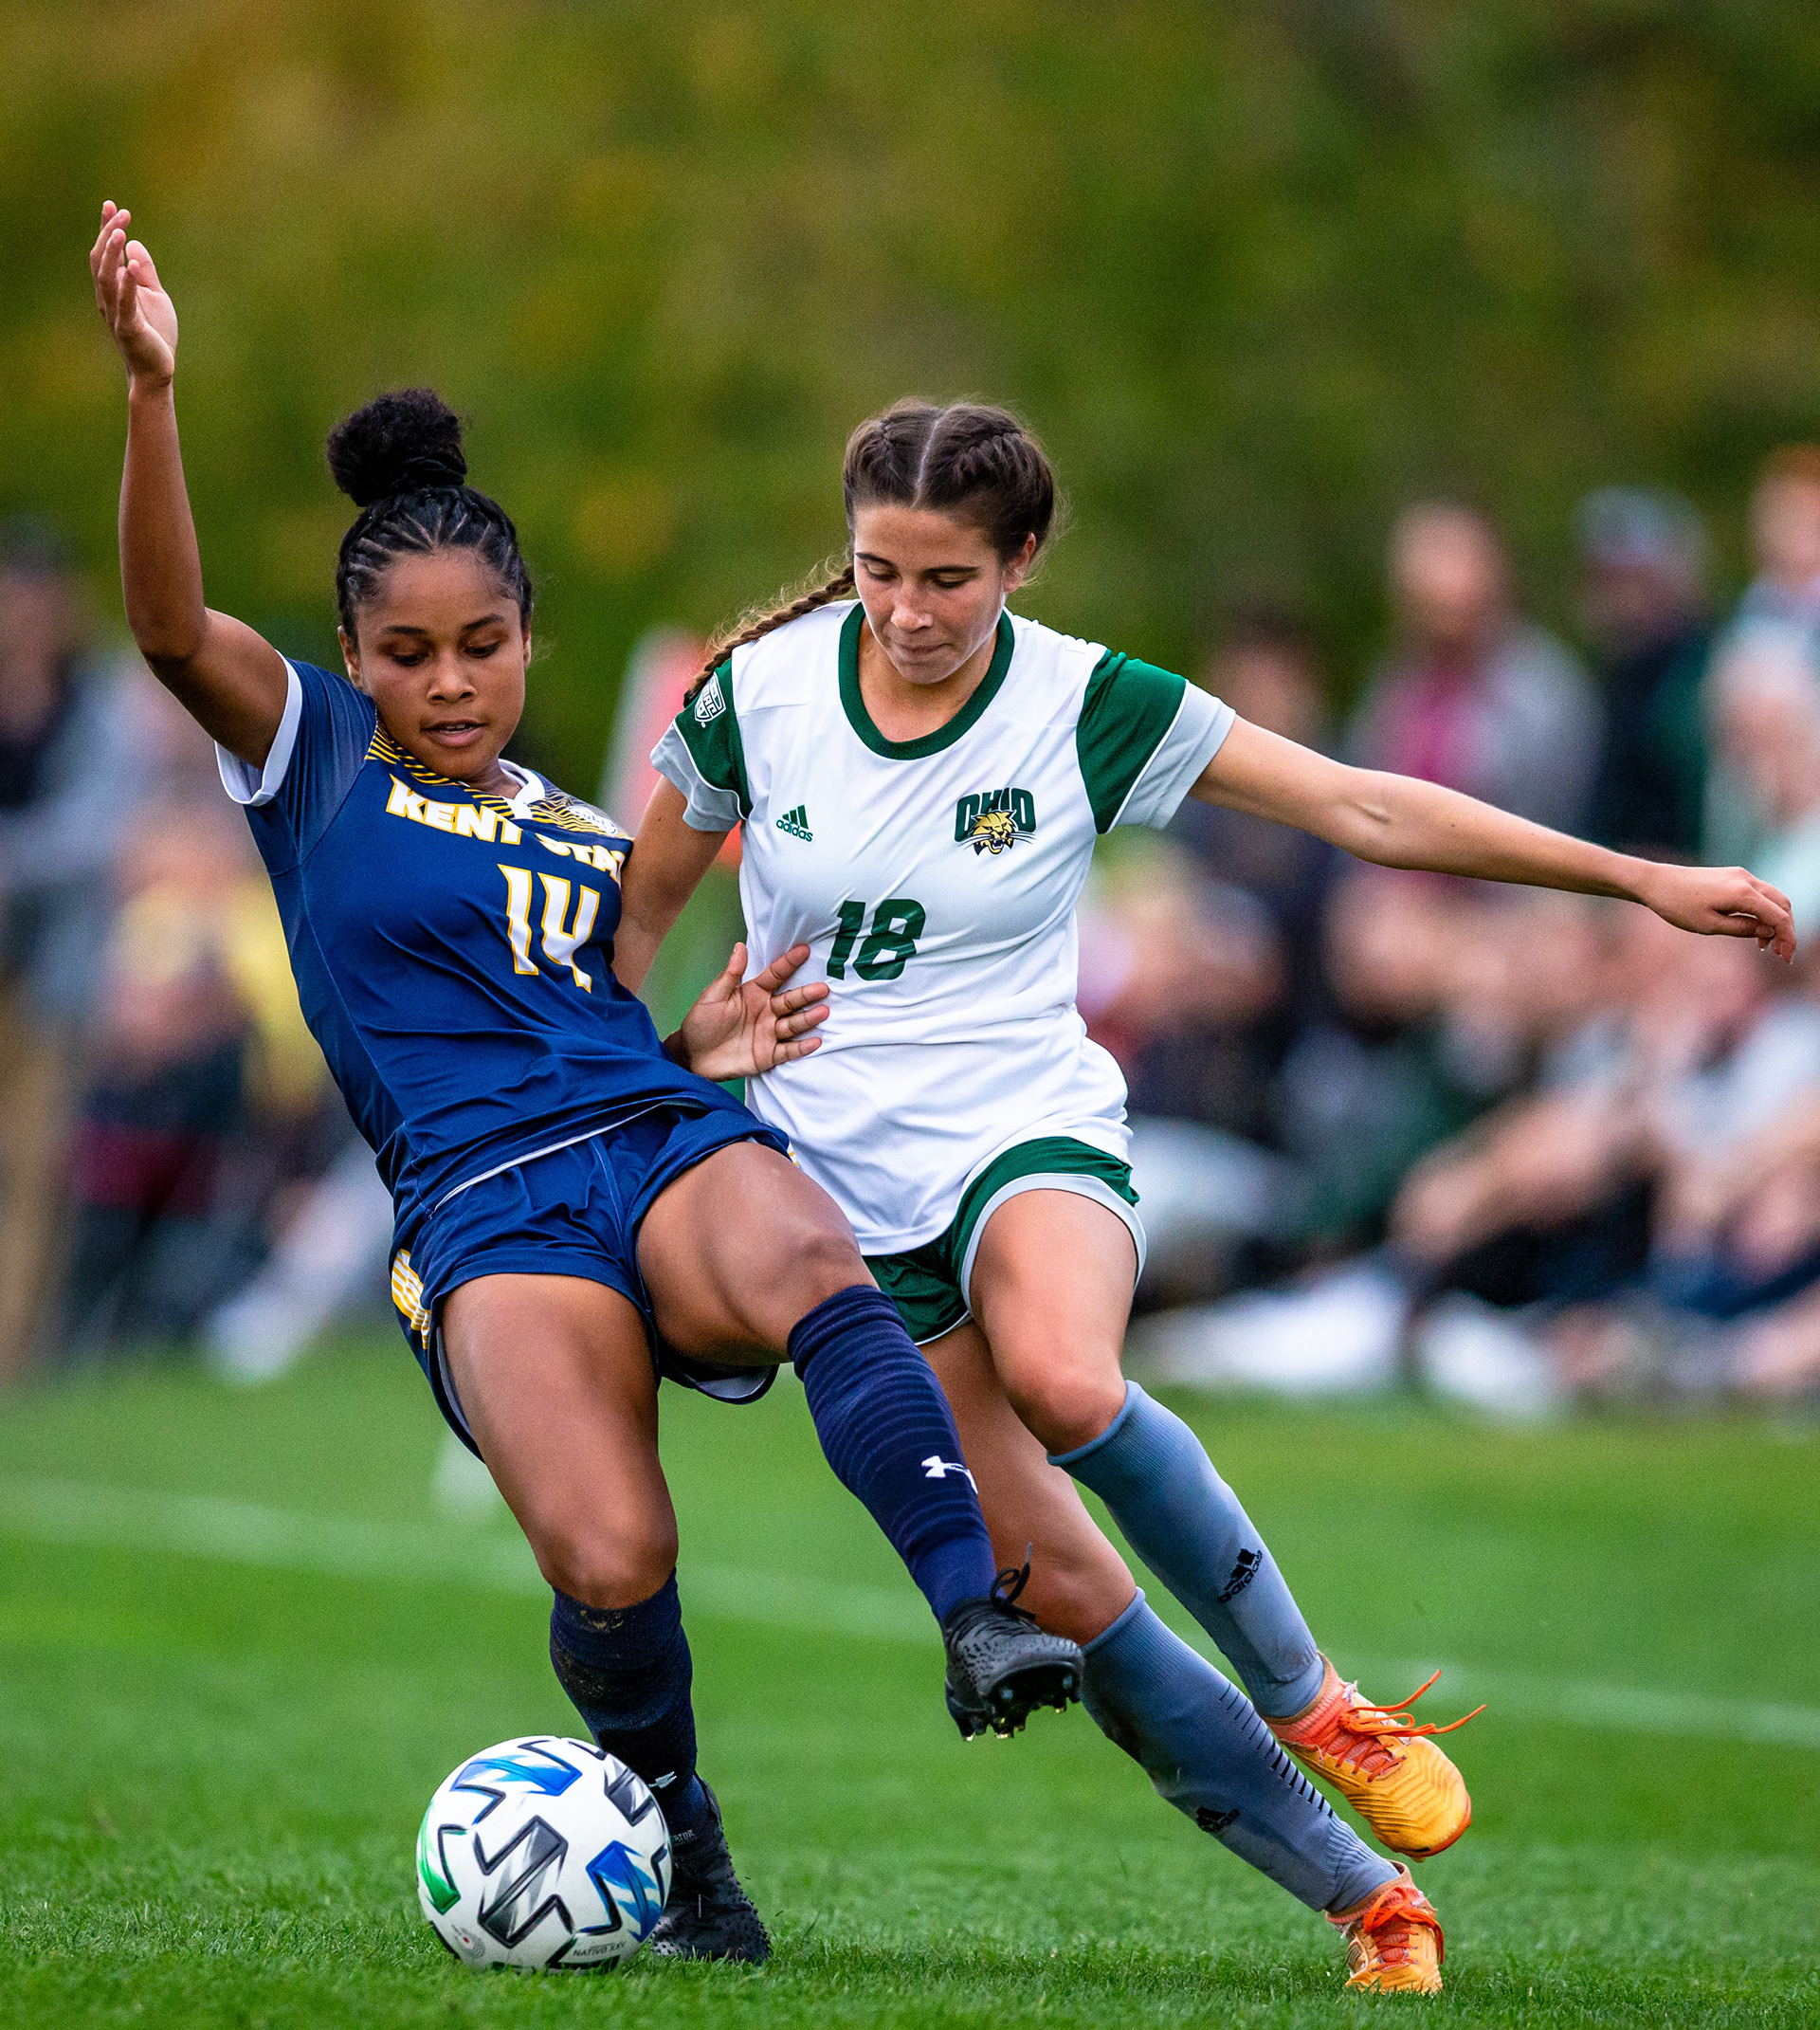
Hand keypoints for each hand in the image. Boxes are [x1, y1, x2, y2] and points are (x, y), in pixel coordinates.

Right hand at [90, 202, 177, 387]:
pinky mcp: (129, 328)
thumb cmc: (155, 333)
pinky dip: (128, 282)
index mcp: (113, 288)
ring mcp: (116, 313)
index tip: (112, 205)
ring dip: (112, 253)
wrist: (157, 370)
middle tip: (121, 212)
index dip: (107, 228)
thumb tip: (134, 244)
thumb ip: (145, 271)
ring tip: (121, 230)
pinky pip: (125, 302)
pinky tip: (132, 264)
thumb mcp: (155, 296)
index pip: (105, 253)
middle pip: (101, 260)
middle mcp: (108, 297)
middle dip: (109, 234)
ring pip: (106, 278)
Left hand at [669, 942, 827, 1082]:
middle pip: (790, 1000)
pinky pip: (788, 1050)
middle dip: (807, 994)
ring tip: (823, 1012)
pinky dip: (802, 1047)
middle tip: (823, 988)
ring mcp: (769, 1033)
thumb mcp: (712, 997)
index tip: (804, 950)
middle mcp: (766, 1011)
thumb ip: (730, 975)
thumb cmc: (700, 1023)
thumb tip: (739, 947)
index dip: (789, 963)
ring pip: (793, 1024)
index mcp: (753, 994)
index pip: (775, 975)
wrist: (692, 1057)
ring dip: (809, 1018)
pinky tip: (816, 1041)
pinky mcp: (768, 1054)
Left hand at [1635, 861, 1795, 961]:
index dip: (1787, 938)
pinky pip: (1759, 893)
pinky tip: (1754, 929)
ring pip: (1773, 897)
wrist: (1656, 882)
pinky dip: (1764, 911)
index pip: (1779, 916)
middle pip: (1782, 904)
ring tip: (1766, 946)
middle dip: (1786, 929)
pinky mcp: (1734, 875)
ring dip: (1776, 920)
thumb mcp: (1710, 925)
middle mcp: (1746, 879)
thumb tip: (1769, 931)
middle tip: (1780, 954)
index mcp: (1742, 893)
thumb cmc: (1678, 906)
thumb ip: (1743, 928)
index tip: (1785, 958)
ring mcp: (1741, 875)